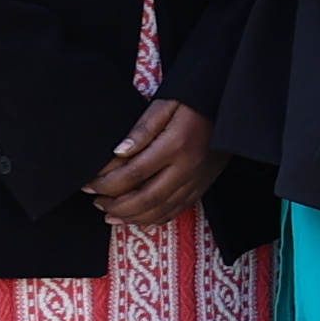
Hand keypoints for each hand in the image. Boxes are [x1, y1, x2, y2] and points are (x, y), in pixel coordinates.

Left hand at [85, 96, 220, 229]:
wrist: (231, 103)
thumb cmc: (193, 99)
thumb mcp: (165, 105)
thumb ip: (141, 129)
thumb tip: (117, 152)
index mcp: (176, 145)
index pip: (133, 174)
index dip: (106, 184)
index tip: (88, 185)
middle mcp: (188, 167)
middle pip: (146, 198)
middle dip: (115, 205)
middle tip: (96, 202)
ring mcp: (198, 179)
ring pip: (161, 210)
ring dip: (132, 217)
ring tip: (110, 214)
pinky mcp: (204, 184)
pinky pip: (178, 209)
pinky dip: (156, 219)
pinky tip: (139, 221)